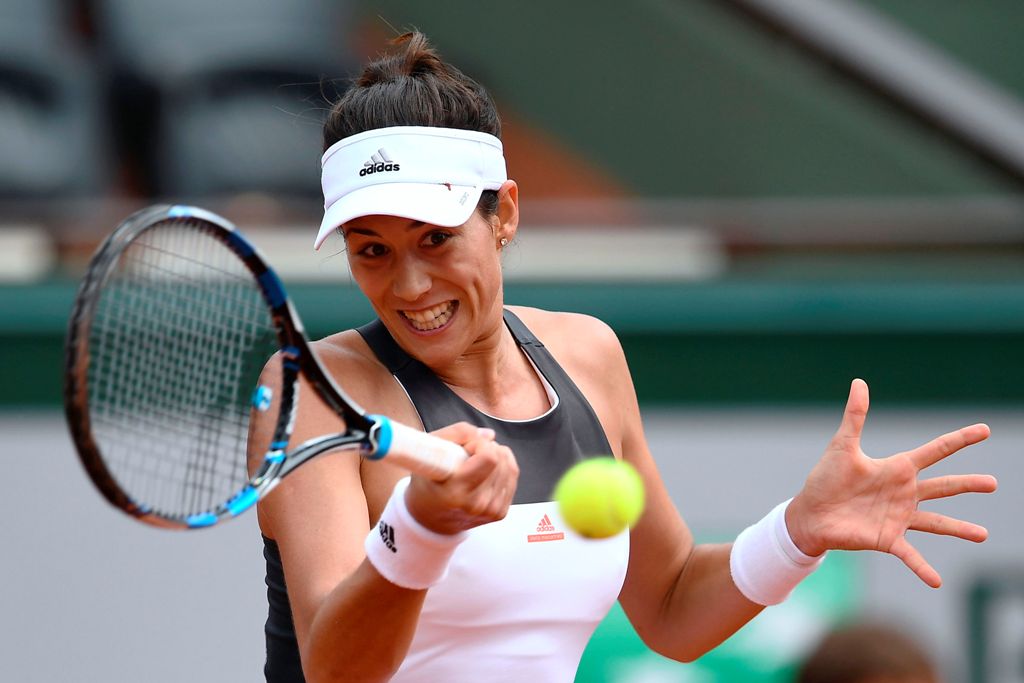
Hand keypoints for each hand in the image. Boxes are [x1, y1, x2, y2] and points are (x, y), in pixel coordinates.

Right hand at [405, 422, 518, 534]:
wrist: (429, 517)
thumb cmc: (427, 483)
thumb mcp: (429, 451)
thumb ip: (457, 433)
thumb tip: (489, 435)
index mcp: (455, 492)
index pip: (488, 458)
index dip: (480, 443)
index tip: (467, 445)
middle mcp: (475, 504)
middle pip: (500, 459)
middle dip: (486, 448)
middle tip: (468, 454)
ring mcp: (490, 511)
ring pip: (509, 467)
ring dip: (496, 457)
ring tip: (475, 463)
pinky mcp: (500, 512)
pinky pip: (513, 477)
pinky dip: (503, 467)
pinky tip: (486, 471)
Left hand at [787, 379, 996, 587]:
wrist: (809, 513)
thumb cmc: (826, 479)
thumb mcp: (842, 445)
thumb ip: (855, 416)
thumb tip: (859, 381)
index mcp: (896, 468)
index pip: (934, 450)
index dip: (959, 439)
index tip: (984, 429)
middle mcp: (903, 493)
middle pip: (943, 486)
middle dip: (967, 483)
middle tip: (993, 483)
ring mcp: (898, 517)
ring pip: (936, 522)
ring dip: (958, 529)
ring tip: (982, 534)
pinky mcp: (887, 539)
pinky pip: (910, 555)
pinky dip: (923, 567)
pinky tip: (937, 580)